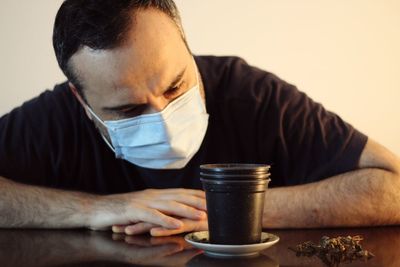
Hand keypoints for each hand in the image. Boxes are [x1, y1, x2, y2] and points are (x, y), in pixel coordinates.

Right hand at [88, 188, 206, 233]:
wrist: (96, 209)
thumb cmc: (120, 211)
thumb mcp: (143, 208)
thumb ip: (158, 209)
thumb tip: (175, 213)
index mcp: (156, 194)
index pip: (181, 192)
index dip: (197, 195)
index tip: (213, 198)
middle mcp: (152, 195)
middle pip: (180, 196)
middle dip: (199, 201)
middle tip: (214, 206)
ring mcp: (143, 202)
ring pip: (170, 204)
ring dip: (187, 210)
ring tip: (201, 215)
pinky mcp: (134, 211)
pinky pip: (153, 216)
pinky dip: (166, 220)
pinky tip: (176, 225)